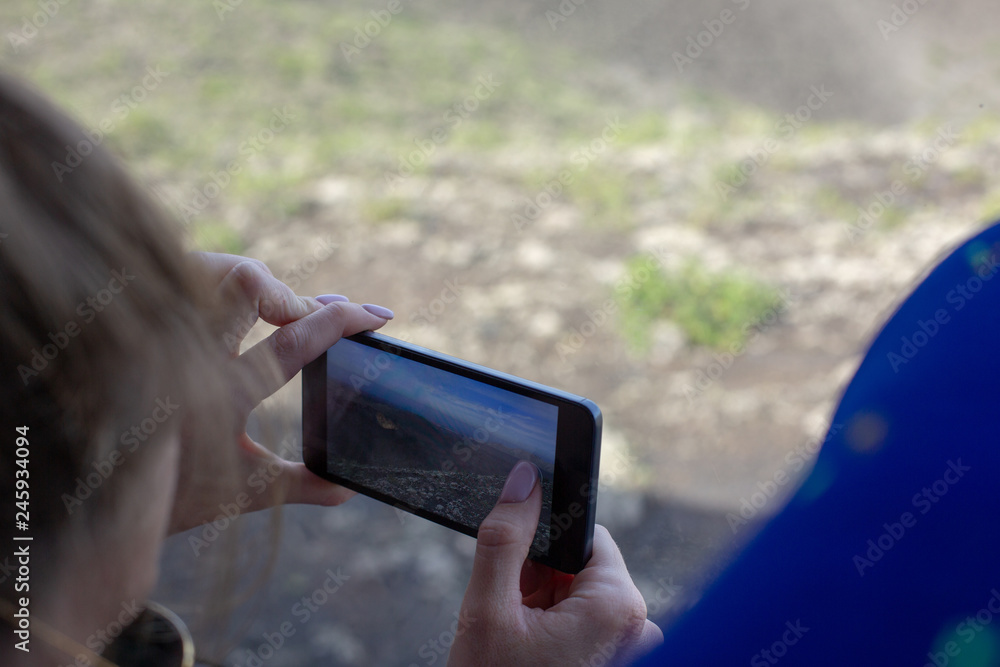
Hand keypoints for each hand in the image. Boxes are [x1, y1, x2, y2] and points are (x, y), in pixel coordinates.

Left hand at [168, 252, 391, 533]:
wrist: (89, 497)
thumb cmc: (166, 495)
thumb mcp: (239, 493)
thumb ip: (300, 484)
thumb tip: (350, 487)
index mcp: (221, 397)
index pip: (293, 343)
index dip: (341, 322)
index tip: (375, 315)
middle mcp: (187, 355)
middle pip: (249, 282)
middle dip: (293, 292)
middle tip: (318, 311)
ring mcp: (160, 333)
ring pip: (213, 269)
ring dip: (254, 281)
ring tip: (278, 305)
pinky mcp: (140, 323)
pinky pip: (182, 277)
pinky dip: (217, 281)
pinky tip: (232, 305)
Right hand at [448, 462, 662, 665]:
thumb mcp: (488, 611)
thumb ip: (505, 538)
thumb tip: (523, 480)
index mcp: (619, 605)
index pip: (588, 536)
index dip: (545, 545)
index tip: (518, 571)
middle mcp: (638, 628)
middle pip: (583, 569)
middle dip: (542, 582)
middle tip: (514, 617)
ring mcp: (630, 653)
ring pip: (582, 599)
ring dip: (546, 609)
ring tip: (521, 642)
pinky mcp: (615, 665)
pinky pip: (587, 629)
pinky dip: (555, 632)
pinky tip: (532, 654)